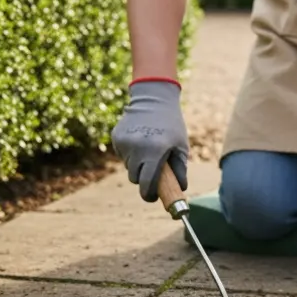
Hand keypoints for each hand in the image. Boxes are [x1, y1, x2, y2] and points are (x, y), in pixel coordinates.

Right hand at [110, 79, 188, 201]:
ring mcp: (124, 142)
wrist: (153, 98)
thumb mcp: (181, 146)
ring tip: (148, 148)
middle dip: (144, 178)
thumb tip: (181, 190)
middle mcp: (137, 148)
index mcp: (155, 152)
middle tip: (153, 171)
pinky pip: (123, 155)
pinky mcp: (116, 137)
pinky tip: (139, 140)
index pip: (147, 183)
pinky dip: (130, 153)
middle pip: (135, 178)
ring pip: (128, 167)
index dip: (149, 194)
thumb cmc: (171, 125)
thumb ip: (180, 170)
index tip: (153, 197)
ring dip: (137, 164)